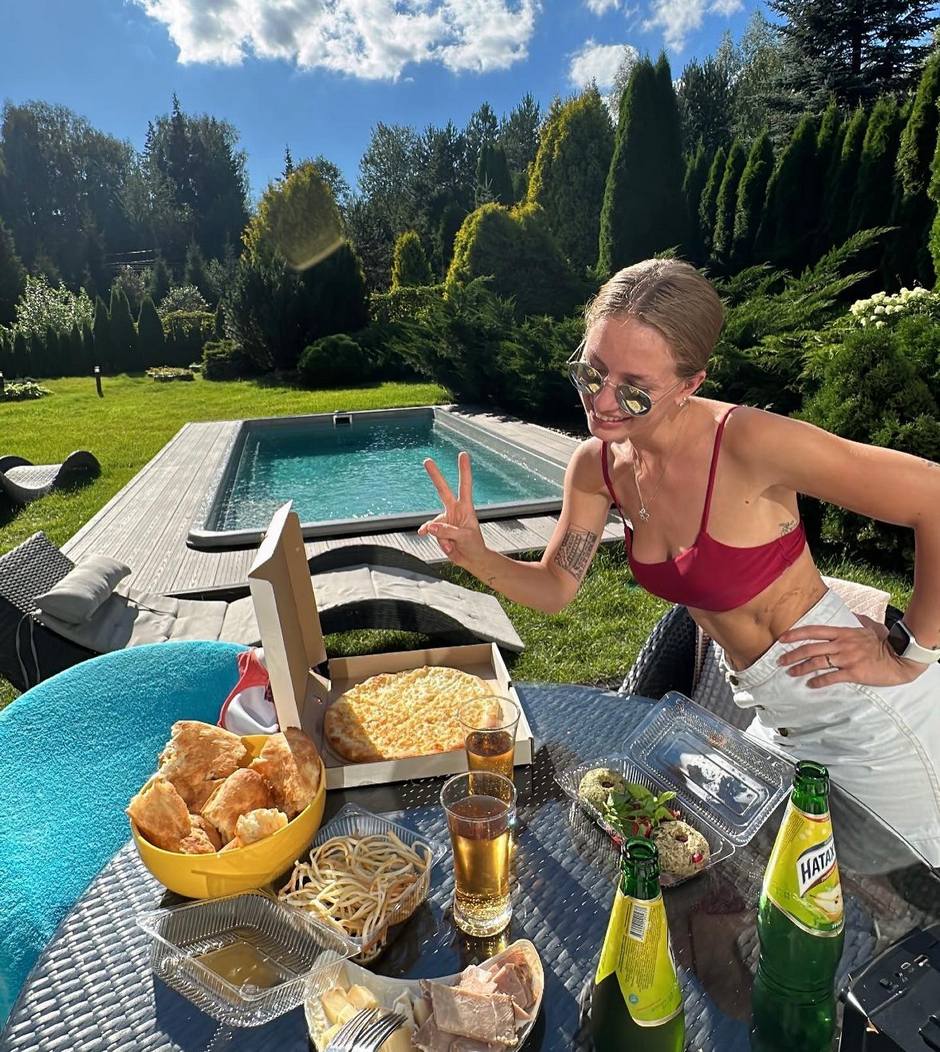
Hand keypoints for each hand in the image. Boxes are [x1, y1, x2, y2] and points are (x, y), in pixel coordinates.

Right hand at [417, 451, 486, 569]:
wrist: (472, 559)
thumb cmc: (474, 545)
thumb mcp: (465, 537)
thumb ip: (447, 531)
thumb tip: (430, 526)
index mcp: (466, 508)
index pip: (465, 485)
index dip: (464, 470)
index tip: (463, 454)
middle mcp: (454, 510)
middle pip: (442, 490)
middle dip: (435, 475)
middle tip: (427, 460)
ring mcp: (445, 519)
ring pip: (435, 524)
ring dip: (442, 537)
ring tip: (453, 545)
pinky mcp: (438, 530)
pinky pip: (431, 532)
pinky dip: (436, 540)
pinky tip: (442, 544)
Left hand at [777, 615, 926, 688]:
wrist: (901, 656)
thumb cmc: (886, 642)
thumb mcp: (870, 627)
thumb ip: (858, 620)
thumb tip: (853, 614)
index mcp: (843, 632)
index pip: (814, 631)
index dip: (796, 634)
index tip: (782, 639)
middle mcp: (842, 644)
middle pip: (810, 648)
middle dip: (792, 654)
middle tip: (780, 660)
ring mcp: (847, 658)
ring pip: (817, 662)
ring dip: (801, 668)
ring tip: (790, 672)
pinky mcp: (854, 672)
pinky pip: (832, 677)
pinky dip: (819, 681)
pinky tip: (811, 685)